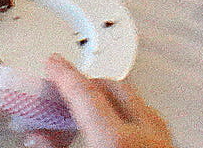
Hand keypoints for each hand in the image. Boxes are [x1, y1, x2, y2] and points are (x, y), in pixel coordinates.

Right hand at [24, 54, 173, 147]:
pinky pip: (152, 120)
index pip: (85, 94)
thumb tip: (38, 138)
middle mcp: (146, 136)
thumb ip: (53, 146)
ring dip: (112, 98)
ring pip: (138, 102)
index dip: (65, 75)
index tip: (54, 63)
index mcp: (116, 140)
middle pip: (115, 90)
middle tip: (67, 85)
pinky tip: (121, 125)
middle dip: (88, 83)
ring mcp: (164, 142)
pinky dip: (132, 114)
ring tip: (91, 105)